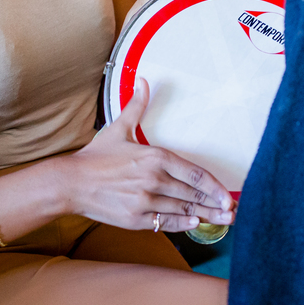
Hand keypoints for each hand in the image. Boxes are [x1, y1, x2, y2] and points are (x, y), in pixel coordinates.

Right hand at [61, 79, 234, 231]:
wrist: (70, 182)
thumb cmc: (95, 156)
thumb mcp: (118, 128)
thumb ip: (136, 105)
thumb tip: (143, 80)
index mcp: (154, 157)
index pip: (194, 174)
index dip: (214, 186)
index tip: (227, 194)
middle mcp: (153, 179)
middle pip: (193, 194)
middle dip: (216, 204)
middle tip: (233, 211)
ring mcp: (144, 200)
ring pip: (182, 209)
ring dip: (205, 216)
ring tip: (222, 220)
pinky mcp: (135, 219)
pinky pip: (165, 222)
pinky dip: (181, 224)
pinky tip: (195, 223)